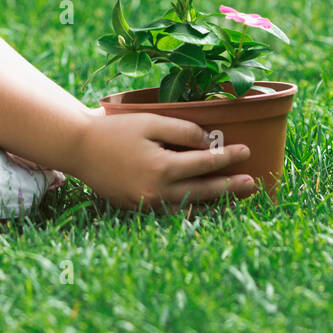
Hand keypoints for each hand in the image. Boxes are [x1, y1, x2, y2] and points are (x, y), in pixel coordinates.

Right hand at [70, 112, 255, 209]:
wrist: (79, 148)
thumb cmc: (115, 130)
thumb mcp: (151, 122)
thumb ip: (183, 131)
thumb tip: (208, 143)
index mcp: (162, 169)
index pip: (205, 164)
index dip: (228, 157)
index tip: (246, 151)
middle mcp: (157, 192)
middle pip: (203, 192)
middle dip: (230, 187)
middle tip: (253, 184)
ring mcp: (147, 204)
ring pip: (190, 207)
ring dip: (214, 202)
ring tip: (234, 196)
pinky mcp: (138, 208)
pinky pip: (173, 211)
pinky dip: (191, 207)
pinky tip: (204, 202)